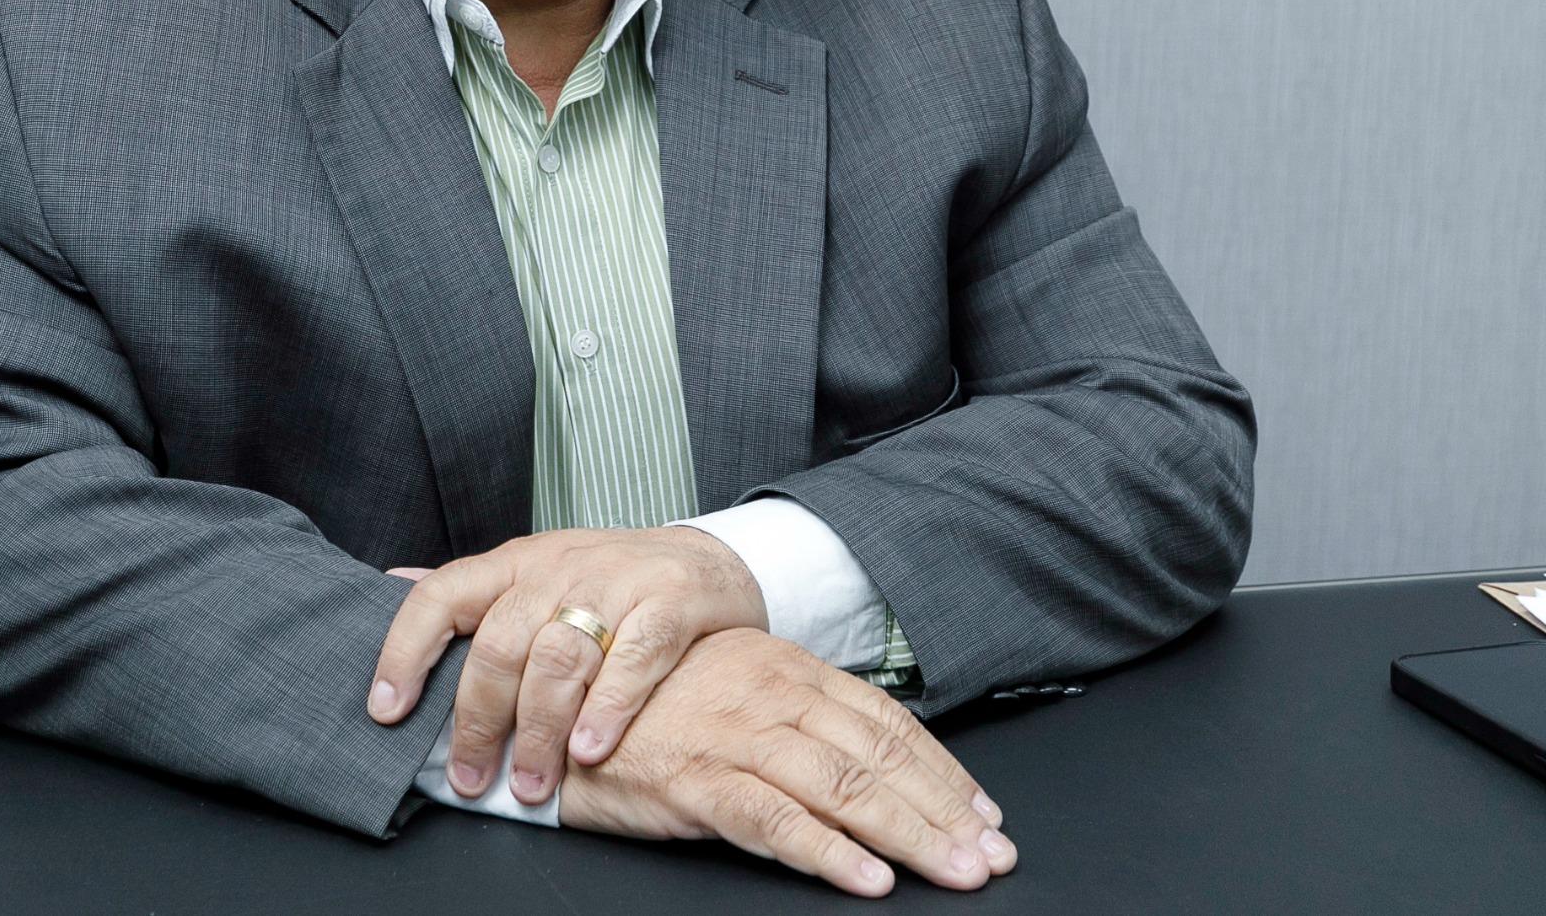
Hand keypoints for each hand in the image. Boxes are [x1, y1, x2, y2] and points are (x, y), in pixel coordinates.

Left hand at [369, 525, 767, 804]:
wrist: (708, 562)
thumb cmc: (608, 584)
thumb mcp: (535, 575)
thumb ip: (472, 593)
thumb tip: (389, 584)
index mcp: (516, 563)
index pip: (442, 594)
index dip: (406, 651)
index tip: (386, 710)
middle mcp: (559, 566)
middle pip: (501, 643)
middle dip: (479, 720)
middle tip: (470, 778)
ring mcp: (617, 580)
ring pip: (560, 656)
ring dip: (539, 730)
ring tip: (531, 783)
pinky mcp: (671, 600)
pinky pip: (634, 656)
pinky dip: (608, 707)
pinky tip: (590, 749)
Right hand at [558, 628, 1012, 895]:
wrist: (555, 707)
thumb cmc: (643, 705)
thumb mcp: (729, 690)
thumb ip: (793, 713)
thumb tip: (862, 753)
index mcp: (784, 668)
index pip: (883, 719)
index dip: (940, 767)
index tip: (983, 810)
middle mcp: (770, 695)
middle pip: (877, 756)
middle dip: (944, 810)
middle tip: (991, 854)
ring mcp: (735, 736)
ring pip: (842, 787)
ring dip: (908, 834)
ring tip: (954, 871)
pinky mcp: (696, 779)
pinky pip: (775, 820)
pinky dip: (827, 851)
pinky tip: (867, 878)